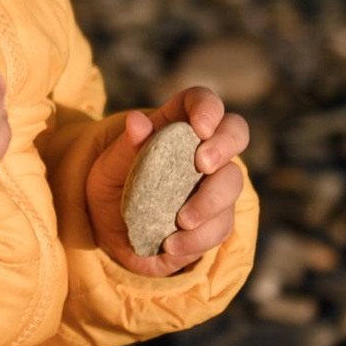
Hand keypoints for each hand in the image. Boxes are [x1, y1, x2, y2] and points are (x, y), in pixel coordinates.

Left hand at [86, 87, 248, 275]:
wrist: (111, 232)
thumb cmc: (112, 186)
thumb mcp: (109, 167)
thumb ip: (126, 146)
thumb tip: (137, 121)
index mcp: (175, 124)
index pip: (202, 100)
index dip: (207, 107)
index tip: (200, 128)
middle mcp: (203, 149)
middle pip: (235, 133)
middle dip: (224, 146)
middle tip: (202, 165)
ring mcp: (215, 184)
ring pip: (233, 183)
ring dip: (210, 202)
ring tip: (181, 221)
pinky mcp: (216, 219)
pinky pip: (221, 226)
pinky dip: (198, 238)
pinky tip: (172, 245)